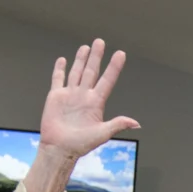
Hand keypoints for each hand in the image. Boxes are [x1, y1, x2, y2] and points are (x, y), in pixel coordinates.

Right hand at [38, 39, 139, 160]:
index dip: (114, 68)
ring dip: (81, 59)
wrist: (60, 149)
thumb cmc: (81, 144)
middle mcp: (84, 96)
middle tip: (100, 41)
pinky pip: (58, 79)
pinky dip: (60, 69)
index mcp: (96, 103)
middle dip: (96, 57)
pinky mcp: (56, 97)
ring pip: (77, 72)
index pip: (107, 80)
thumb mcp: (102, 134)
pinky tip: (63, 60)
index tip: (121, 54)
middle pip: (92, 72)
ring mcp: (70, 95)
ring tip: (86, 47)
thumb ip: (117, 125)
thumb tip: (136, 123)